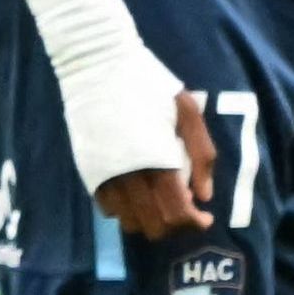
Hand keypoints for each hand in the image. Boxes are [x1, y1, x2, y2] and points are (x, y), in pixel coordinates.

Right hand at [92, 88, 217, 238]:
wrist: (97, 68)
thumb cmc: (150, 86)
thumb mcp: (188, 113)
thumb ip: (201, 155)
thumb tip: (204, 196)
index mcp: (159, 162)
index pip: (177, 214)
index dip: (195, 222)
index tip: (204, 215)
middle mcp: (129, 178)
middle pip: (154, 226)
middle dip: (175, 224)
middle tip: (184, 207)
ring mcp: (105, 178)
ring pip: (129, 223)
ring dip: (150, 220)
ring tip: (160, 201)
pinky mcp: (89, 174)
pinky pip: (108, 209)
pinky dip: (127, 210)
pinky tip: (137, 192)